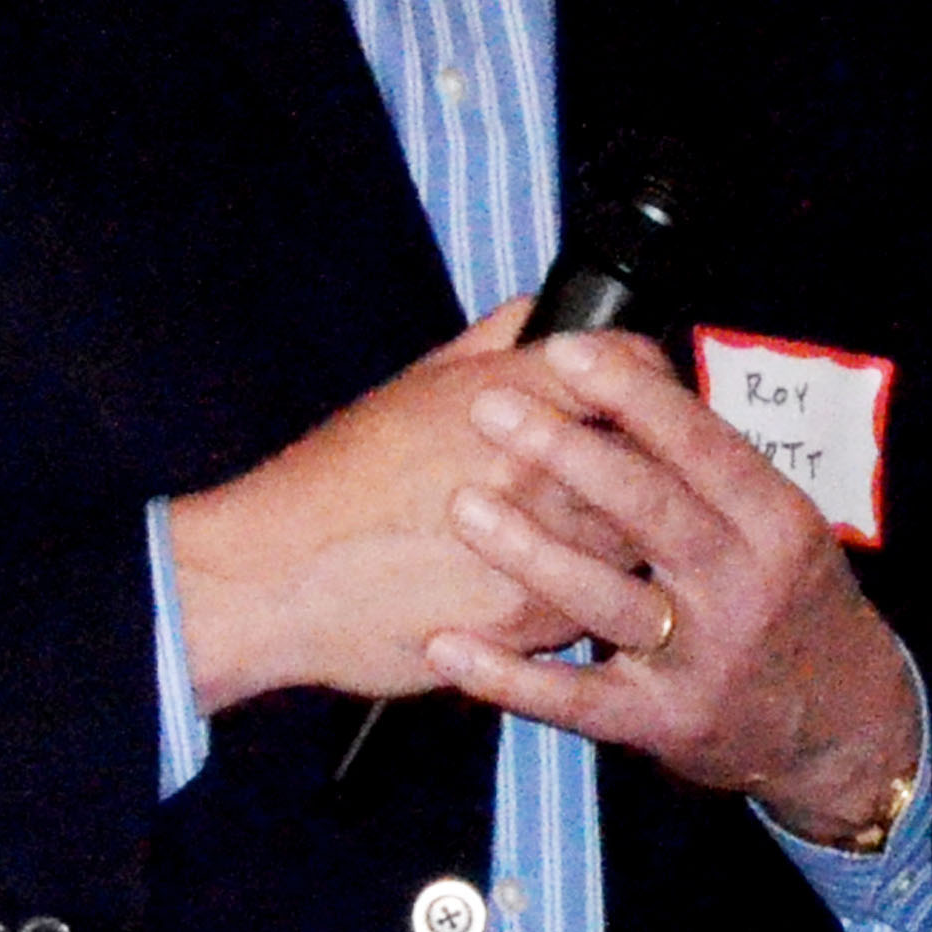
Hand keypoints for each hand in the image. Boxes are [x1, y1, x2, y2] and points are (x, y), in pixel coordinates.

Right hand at [170, 304, 631, 712]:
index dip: (651, 375)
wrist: (274, 576)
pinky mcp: (538, 617)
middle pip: (656, 452)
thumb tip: (550, 314)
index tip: (648, 396)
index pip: (633, 364)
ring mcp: (546, 544)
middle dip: (657, 458)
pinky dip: (600, 592)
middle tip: (644, 472)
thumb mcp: (416, 382)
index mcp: (513, 394)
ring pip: (644, 533)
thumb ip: (495, 341)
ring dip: (637, 532)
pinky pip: (605, 600)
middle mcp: (540, 463)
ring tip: (608, 534)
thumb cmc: (340, 478)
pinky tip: (575, 585)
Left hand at [423, 332, 922, 834]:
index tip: (566, 351)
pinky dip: (507, 677)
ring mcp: (702, 658)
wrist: (846, 725)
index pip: (704, 445)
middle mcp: (744, 586)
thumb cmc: (795, 603)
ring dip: (530, 552)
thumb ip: (717, 466)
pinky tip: (446, 645)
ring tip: (463, 505)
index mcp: (776, 523)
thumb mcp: (784, 525)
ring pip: (606, 599)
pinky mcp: (662, 722)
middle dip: (566, 452)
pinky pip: (575, 699)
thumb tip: (637, 375)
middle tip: (490, 406)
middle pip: (651, 509)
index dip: (634, 395)